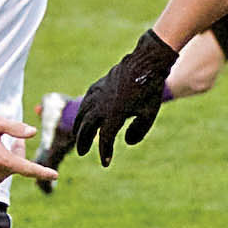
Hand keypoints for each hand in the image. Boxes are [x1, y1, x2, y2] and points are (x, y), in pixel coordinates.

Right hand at [0, 113, 59, 186]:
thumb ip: (16, 128)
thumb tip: (33, 132)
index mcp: (0, 158)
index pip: (27, 168)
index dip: (42, 172)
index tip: (54, 175)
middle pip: (15, 167)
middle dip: (16, 154)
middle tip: (10, 139)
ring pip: (4, 173)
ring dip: (4, 162)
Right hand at [73, 29, 179, 165]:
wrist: (144, 64)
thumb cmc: (149, 91)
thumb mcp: (149, 114)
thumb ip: (139, 131)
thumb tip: (127, 142)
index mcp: (116, 114)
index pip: (106, 138)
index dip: (105, 152)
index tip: (106, 163)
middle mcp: (102, 105)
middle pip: (87, 128)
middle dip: (84, 142)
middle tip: (83, 153)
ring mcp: (97, 94)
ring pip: (83, 114)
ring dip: (80, 128)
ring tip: (79, 137)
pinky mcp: (97, 86)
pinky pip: (85, 102)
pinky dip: (82, 112)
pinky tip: (84, 118)